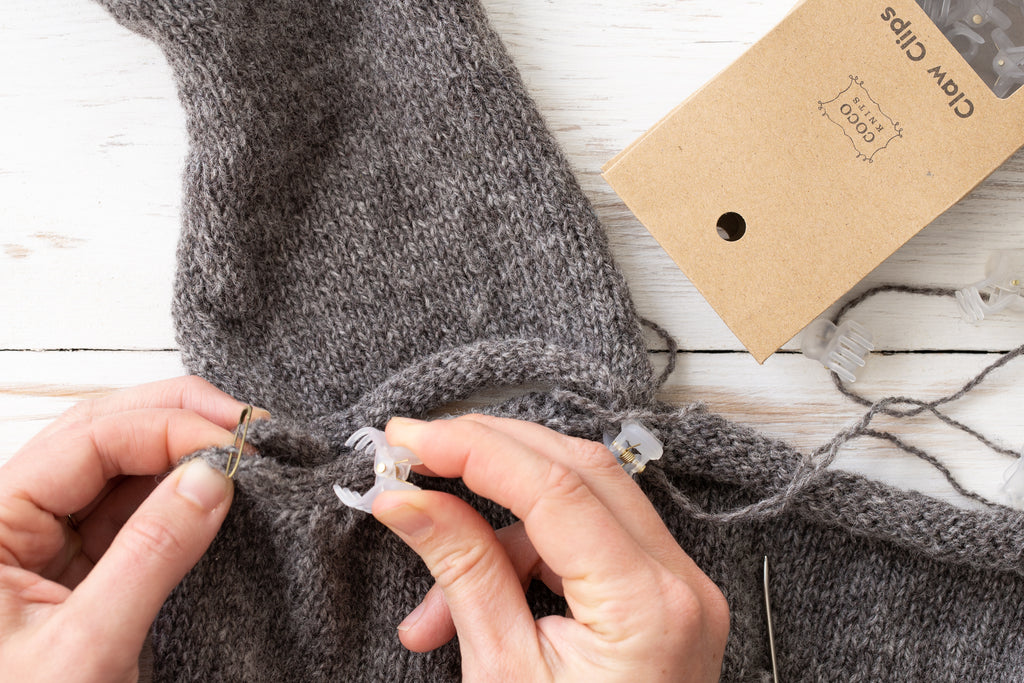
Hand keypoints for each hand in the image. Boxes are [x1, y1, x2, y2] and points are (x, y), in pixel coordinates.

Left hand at [0, 376, 259, 681]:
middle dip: (181, 419)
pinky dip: (185, 494)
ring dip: (188, 452)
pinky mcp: (85, 570)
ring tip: (250, 451)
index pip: (89, 437)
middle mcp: (15, 519)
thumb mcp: (83, 650)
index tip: (239, 442)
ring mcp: (51, 543)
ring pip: (125, 467)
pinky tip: (224, 489)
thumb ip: (150, 555)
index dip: (169, 425)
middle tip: (253, 427)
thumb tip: (214, 478)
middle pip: (105, 433)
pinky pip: (138, 511)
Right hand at [373, 415, 728, 681]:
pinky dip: (527, 554)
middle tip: (418, 456)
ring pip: (584, 499)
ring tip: (433, 583)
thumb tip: (406, 499)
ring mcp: (680, 587)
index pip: (558, 488)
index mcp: (647, 606)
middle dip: (492, 454)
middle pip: (581, 469)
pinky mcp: (663, 595)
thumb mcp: (502, 675)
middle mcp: (681, 583)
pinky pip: (590, 541)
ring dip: (500, 522)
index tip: (410, 440)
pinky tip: (476, 600)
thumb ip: (462, 571)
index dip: (476, 449)